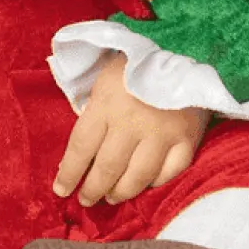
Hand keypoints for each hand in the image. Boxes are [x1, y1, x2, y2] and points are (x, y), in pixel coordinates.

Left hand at [53, 51, 209, 206]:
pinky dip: (155, 183)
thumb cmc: (135, 65)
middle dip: (92, 190)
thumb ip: (93, 112)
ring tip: (112, 197)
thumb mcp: (104, 80)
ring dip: (121, 193)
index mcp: (106, 104)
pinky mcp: (186, 139)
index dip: (68, 173)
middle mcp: (132, 123)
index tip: (61, 190)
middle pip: (107, 169)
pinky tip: (145, 184)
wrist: (184, 48)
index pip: (80, 148)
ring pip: (137, 178)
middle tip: (86, 200)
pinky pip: (169, 173)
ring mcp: (161, 134)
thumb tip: (81, 152)